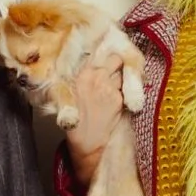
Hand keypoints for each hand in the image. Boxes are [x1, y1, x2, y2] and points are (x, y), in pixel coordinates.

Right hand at [62, 49, 129, 183]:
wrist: (85, 143)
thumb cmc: (74, 119)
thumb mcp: (68, 94)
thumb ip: (82, 78)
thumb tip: (92, 67)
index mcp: (82, 74)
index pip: (100, 53)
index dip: (105, 56)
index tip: (107, 57)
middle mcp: (97, 77)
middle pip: (116, 59)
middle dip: (117, 64)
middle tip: (114, 71)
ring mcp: (111, 88)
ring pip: (123, 74)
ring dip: (121, 78)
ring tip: (114, 88)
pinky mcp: (120, 100)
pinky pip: (126, 89)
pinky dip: (124, 92)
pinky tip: (117, 100)